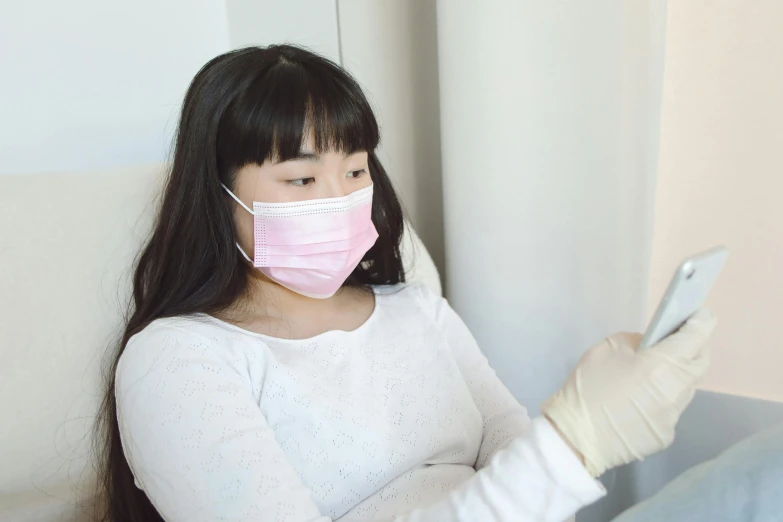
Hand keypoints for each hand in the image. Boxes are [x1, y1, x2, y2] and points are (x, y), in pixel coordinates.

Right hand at [541, 308, 716, 476]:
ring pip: (685, 388)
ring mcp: (673, 416)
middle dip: (695, 347)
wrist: (575, 437)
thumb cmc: (588, 387)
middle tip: (678, 341)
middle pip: (699, 363)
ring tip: (651, 375)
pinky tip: (637, 403)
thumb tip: (651, 347)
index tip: (699, 314)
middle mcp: (676, 390)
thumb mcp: (606, 348)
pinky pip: (670, 410)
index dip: (701, 321)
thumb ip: (635, 342)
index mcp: (663, 365)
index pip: (697, 336)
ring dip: (676, 376)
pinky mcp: (666, 435)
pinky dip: (660, 400)